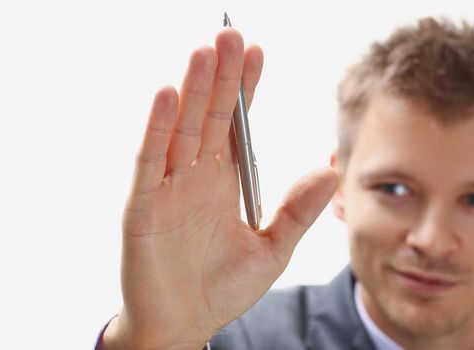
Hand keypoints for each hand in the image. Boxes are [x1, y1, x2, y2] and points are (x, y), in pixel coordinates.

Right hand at [103, 28, 339, 349]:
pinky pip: (150, 163)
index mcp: (221, 182)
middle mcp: (192, 177)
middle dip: (220, 76)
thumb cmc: (219, 290)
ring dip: (192, 90)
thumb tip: (331, 170)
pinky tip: (168, 97)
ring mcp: (165, 189)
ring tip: (205, 53)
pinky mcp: (142, 208)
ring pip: (180, 129)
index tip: (257, 52)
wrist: (183, 328)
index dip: (245, 89)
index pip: (234, 124)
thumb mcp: (271, 250)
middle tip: (231, 34)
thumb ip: (297, 210)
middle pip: (208, 116)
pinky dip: (157, 130)